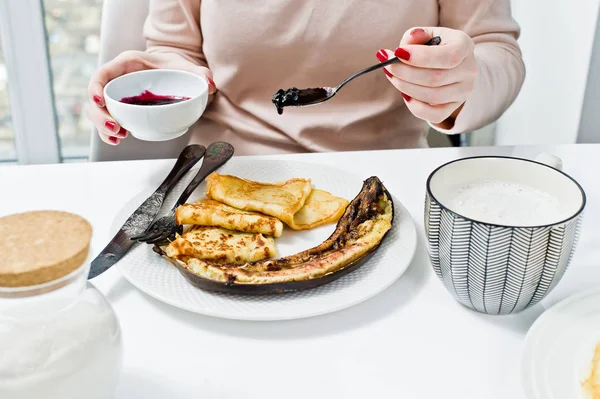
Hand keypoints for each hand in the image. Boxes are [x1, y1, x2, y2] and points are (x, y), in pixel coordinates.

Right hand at [86, 51, 216, 144]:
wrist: (176, 72)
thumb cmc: (177, 66)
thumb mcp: (189, 67)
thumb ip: (200, 73)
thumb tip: (210, 85)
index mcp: (127, 64)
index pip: (102, 74)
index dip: (95, 87)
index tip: (99, 101)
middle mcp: (118, 79)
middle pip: (96, 97)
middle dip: (100, 116)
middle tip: (117, 130)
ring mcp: (118, 95)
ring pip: (98, 112)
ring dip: (103, 127)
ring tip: (119, 137)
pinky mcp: (122, 108)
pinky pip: (108, 120)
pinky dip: (109, 132)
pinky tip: (119, 139)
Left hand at [376, 27, 477, 128]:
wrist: (454, 65)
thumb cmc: (437, 47)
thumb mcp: (429, 34)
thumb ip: (417, 35)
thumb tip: (406, 43)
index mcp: (465, 46)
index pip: (448, 56)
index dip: (420, 57)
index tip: (397, 52)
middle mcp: (469, 70)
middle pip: (435, 78)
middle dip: (405, 73)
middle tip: (387, 66)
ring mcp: (463, 91)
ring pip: (432, 96)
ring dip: (406, 87)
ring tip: (393, 77)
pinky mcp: (453, 107)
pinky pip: (434, 115)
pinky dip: (415, 106)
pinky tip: (405, 94)